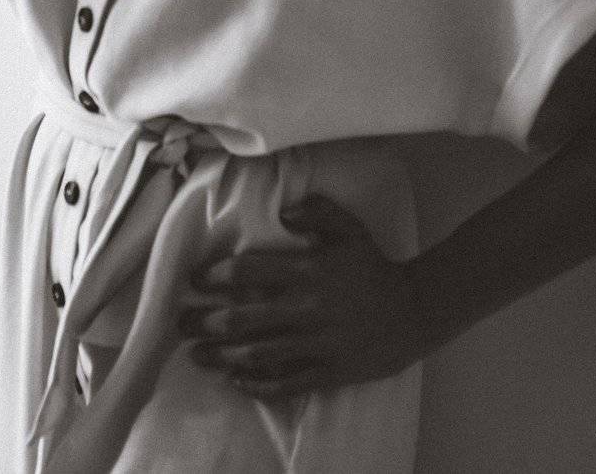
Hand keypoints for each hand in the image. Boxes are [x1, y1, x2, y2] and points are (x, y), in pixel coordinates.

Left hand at [177, 194, 431, 399]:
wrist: (414, 310)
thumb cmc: (373, 265)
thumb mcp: (349, 228)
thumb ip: (316, 212)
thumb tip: (282, 213)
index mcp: (309, 271)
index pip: (252, 271)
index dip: (218, 275)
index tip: (195, 279)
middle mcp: (308, 308)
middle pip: (246, 317)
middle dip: (208, 321)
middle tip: (181, 322)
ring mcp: (317, 343)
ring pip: (259, 353)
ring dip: (222, 356)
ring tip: (196, 355)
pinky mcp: (327, 371)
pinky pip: (286, 382)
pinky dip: (257, 384)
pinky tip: (235, 380)